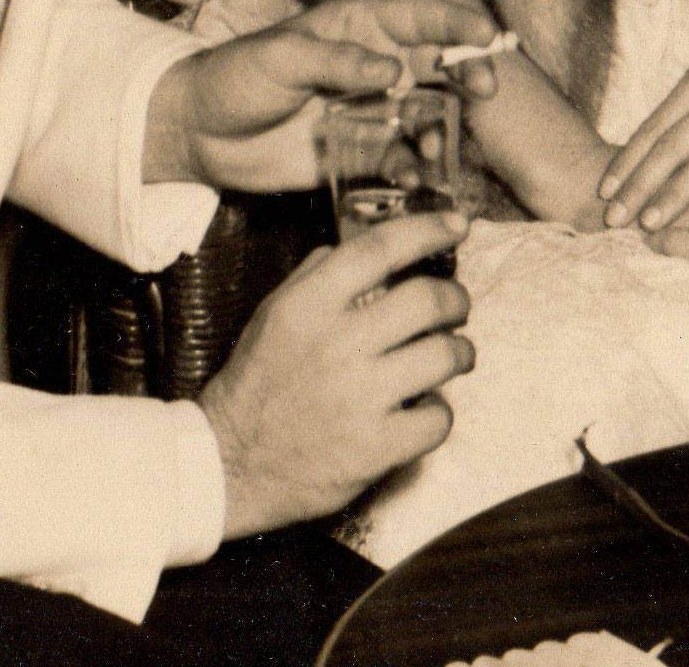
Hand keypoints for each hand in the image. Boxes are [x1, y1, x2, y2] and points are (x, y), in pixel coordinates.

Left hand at [147, 0, 501, 193]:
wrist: (200, 133)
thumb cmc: (236, 77)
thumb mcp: (281, 58)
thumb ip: (338, 62)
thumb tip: (394, 70)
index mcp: (359, 27)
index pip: (419, 16)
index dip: (456, 22)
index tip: (487, 35)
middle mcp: (375, 65)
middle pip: (438, 64)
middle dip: (467, 74)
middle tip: (483, 91)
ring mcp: (372, 109)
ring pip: (428, 114)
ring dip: (444, 127)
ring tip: (438, 148)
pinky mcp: (361, 151)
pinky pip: (402, 158)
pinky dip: (416, 168)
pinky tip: (416, 178)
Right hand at [198, 208, 475, 536]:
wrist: (228, 464)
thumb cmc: (255, 385)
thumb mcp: (271, 316)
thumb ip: (314, 277)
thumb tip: (356, 247)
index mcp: (309, 306)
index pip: (380, 249)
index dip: (428, 229)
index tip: (456, 224)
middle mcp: (336, 346)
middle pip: (428, 300)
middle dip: (457, 299)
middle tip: (457, 307)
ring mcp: (357, 399)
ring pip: (444, 356)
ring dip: (460, 352)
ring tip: (455, 355)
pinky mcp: (373, 448)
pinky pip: (438, 418)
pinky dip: (440, 412)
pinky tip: (425, 409)